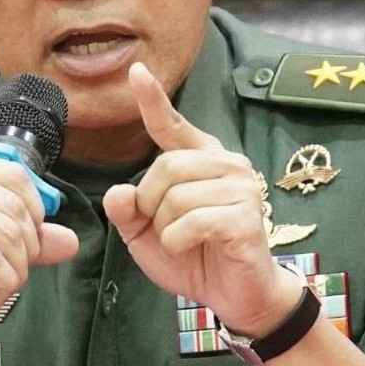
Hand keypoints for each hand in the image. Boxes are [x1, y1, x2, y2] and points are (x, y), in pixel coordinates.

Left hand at [103, 63, 301, 336]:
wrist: (235, 294)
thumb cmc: (193, 257)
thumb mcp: (146, 235)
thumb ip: (128, 211)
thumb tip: (119, 192)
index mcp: (201, 160)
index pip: (171, 125)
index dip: (152, 99)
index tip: (136, 71)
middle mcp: (226, 164)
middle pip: (164, 168)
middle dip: (151, 205)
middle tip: (165, 229)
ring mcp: (241, 188)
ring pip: (175, 198)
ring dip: (165, 228)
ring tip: (183, 241)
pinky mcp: (246, 216)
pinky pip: (191, 222)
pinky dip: (178, 242)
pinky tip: (191, 248)